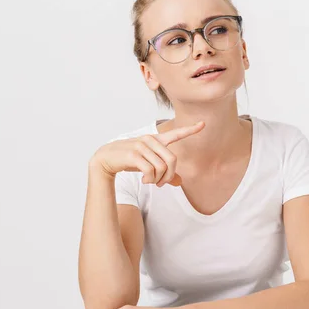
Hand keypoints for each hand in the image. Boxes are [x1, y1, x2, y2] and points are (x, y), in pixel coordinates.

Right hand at [90, 121, 204, 186]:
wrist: (105, 159)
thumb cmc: (129, 161)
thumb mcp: (149, 165)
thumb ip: (165, 173)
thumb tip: (180, 183)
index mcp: (156, 140)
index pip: (176, 134)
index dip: (190, 130)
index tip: (203, 124)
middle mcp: (150, 140)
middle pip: (172, 160)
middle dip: (169, 176)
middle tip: (161, 184)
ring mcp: (142, 146)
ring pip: (162, 167)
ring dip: (158, 180)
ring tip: (150, 182)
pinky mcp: (134, 154)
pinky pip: (150, 171)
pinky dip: (149, 179)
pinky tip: (144, 180)